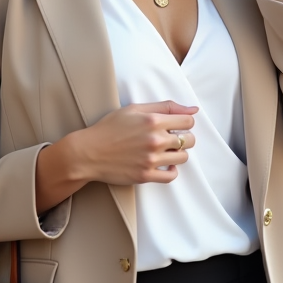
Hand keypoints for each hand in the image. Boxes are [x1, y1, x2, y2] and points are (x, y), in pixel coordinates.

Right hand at [35, 101, 197, 211]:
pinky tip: (163, 164)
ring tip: (164, 151)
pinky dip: (171, 170)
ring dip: (177, 153)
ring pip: (183, 158)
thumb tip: (194, 109)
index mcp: (153, 120)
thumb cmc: (108, 129)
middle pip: (190, 140)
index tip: (176, 125)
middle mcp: (155, 140)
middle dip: (184, 138)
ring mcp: (151, 159)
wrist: (88, 152)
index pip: (188, 121)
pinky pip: (172, 175)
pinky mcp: (146, 175)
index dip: (185, 122)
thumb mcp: (134, 109)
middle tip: (170, 138)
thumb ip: (165, 106)